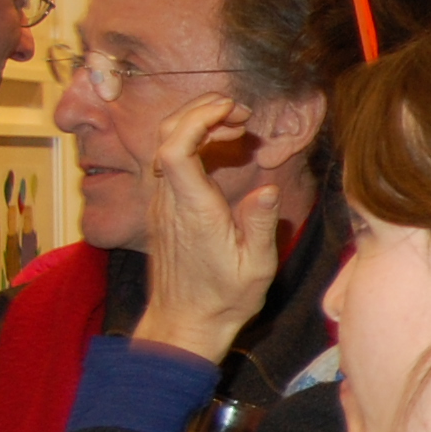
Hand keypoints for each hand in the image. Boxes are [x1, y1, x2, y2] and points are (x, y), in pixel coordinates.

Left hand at [137, 94, 280, 361]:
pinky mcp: (164, 207)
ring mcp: (162, 202)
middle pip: (167, 136)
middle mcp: (170, 200)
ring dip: (198, 124)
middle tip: (240, 111)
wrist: (184, 321)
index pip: (176, 149)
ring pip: (166, 144)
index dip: (198, 119)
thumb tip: (269, 189)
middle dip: (201, 111)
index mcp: (194, 210)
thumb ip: (260, 224)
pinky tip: (223, 149)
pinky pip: (171, 161)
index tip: (231, 110)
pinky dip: (195, 142)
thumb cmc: (223, 298)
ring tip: (237, 126)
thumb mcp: (256, 267)